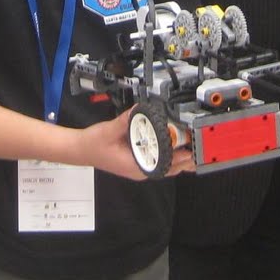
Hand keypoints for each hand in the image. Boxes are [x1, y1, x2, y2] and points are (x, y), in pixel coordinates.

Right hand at [78, 106, 193, 180]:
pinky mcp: (137, 163)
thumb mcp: (109, 130)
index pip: (162, 164)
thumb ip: (125, 120)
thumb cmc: (93, 144)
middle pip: (167, 169)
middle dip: (184, 161)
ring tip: (194, 153)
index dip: (177, 158)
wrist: (81, 150)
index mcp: (135, 166)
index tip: (189, 149)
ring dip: (179, 161)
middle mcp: (139, 170)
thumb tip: (139, 110)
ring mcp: (139, 168)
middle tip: (198, 150)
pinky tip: (176, 152)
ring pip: (164, 168)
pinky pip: (158, 163)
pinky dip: (169, 159)